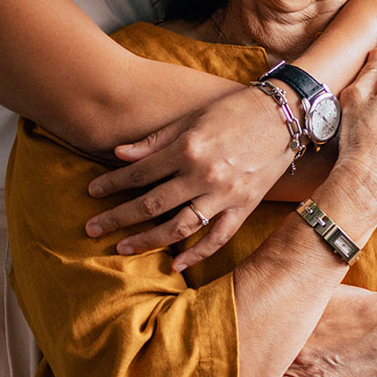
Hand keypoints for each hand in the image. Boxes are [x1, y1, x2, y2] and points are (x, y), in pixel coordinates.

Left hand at [84, 85, 295, 269]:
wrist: (284, 115)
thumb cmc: (235, 110)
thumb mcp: (192, 118)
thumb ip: (155, 141)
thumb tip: (119, 155)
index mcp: (188, 148)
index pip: (140, 173)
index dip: (112, 184)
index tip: (92, 193)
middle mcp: (203, 175)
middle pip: (151, 204)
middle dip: (118, 218)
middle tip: (92, 229)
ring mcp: (225, 194)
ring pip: (178, 227)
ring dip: (147, 240)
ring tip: (122, 249)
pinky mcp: (244, 207)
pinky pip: (217, 237)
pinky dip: (196, 254)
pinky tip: (174, 265)